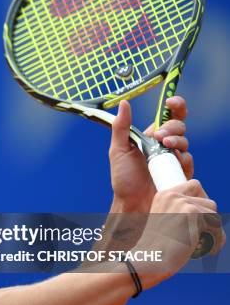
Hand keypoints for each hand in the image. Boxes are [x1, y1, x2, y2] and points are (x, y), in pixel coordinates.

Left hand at [109, 97, 192, 212]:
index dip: (174, 106)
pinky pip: (187, 161)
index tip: (171, 101)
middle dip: (172, 127)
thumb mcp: (118, 150)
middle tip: (160, 135)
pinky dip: (182, 158)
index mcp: (150, 138)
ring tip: (165, 145)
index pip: (167, 117)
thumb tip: (124, 103)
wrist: (131, 203)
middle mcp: (164, 146)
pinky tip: (173, 161)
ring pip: (185, 142)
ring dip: (177, 140)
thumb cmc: (123, 178)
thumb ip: (121, 127)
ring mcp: (173, 159)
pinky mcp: (180, 173)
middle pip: (179, 127)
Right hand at [133, 179, 224, 289]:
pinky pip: (215, 224)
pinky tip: (209, 250)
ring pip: (213, 212)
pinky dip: (216, 239)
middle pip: (208, 200)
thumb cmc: (157, 247)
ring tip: (208, 243)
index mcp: (163, 195)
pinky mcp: (191, 213)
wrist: (150, 258)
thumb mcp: (165, 222)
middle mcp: (172, 195)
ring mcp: (182, 202)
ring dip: (214, 229)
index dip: (202, 201)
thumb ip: (179, 213)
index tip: (202, 219)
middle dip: (210, 218)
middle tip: (206, 233)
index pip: (195, 185)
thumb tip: (207, 211)